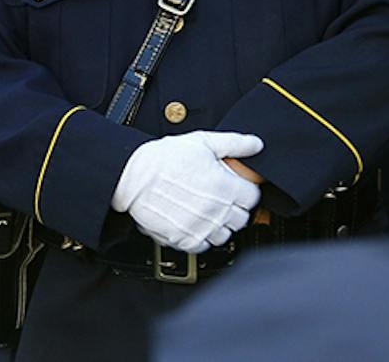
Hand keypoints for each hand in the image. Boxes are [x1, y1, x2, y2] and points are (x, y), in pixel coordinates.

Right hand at [111, 131, 264, 253]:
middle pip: (241, 219)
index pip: (253, 198)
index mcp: (225, 187)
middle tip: (224, 201)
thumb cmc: (164, 158)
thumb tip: (255, 144)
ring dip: (220, 226)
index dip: (246, 192)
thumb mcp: (204, 142)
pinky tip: (196, 225)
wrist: (132, 176)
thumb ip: (236, 143)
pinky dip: (202, 239)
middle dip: (236, 209)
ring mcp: (199, 226)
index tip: (239, 189)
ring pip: (224, 236)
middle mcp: (215, 210)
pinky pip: (202, 247)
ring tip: (210, 214)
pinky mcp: (181, 238)